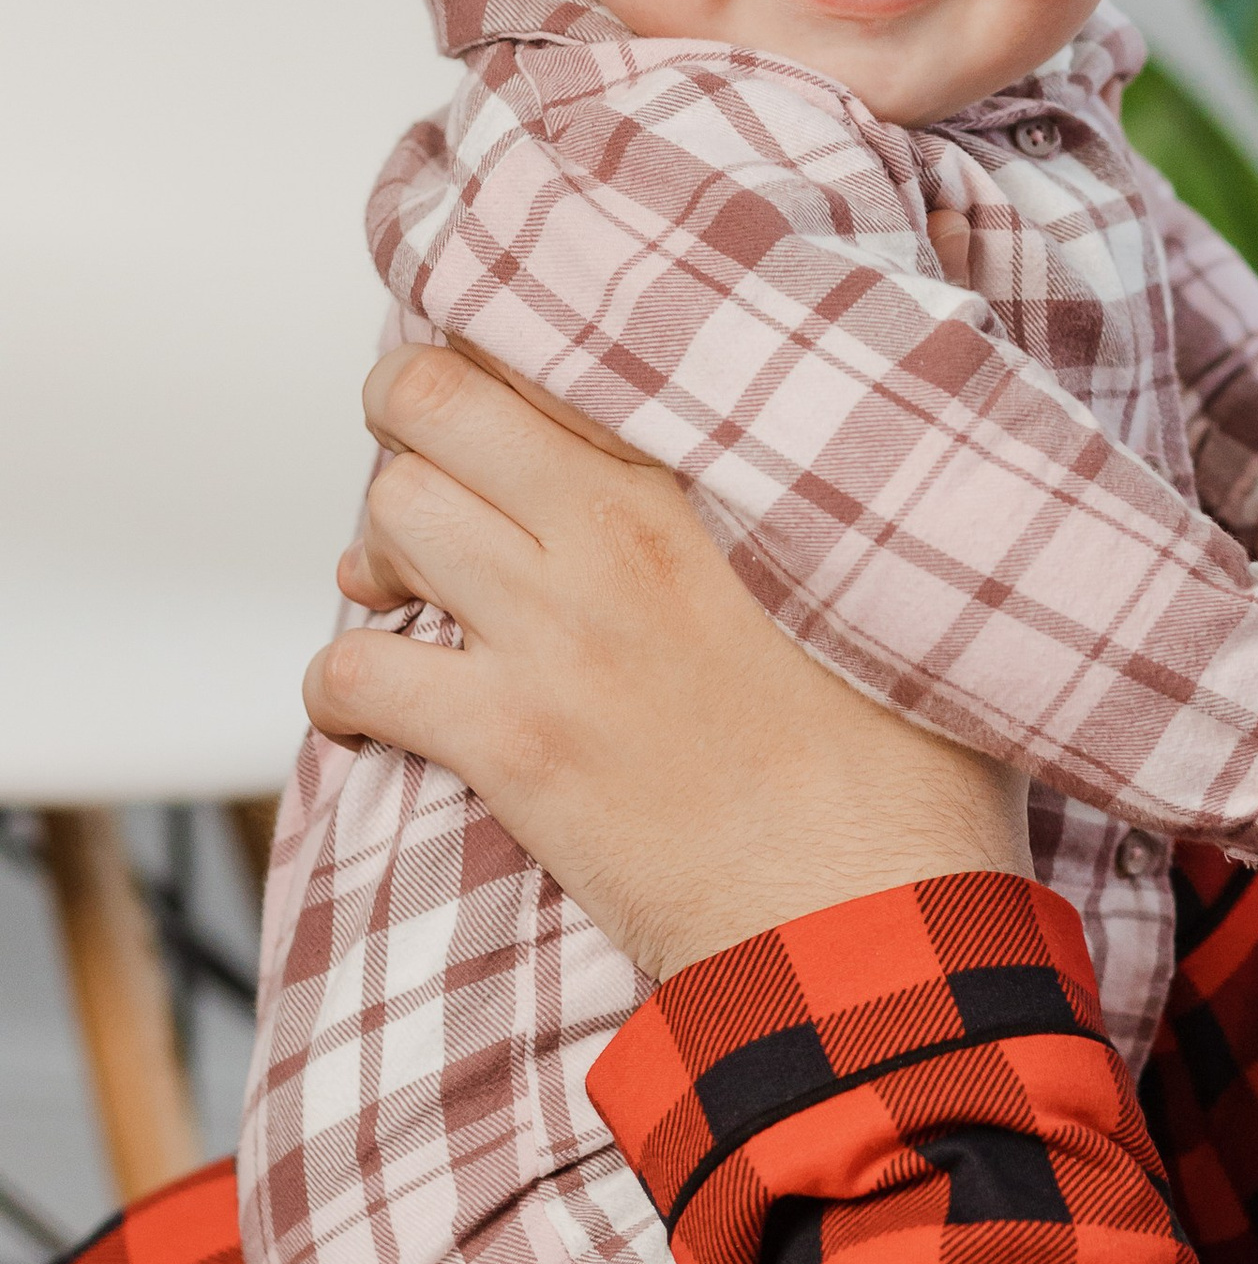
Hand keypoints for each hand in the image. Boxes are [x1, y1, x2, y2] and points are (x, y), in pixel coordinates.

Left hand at [310, 346, 1030, 982]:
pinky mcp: (510, 743)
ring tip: (409, 588)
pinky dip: (341, 685)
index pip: (554, 347)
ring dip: (381, 548)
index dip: (502, 356)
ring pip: (390, 517)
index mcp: (711, 476)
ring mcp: (555, 634)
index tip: (502, 393)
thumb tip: (878, 434)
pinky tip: (372, 704)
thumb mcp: (900, 584)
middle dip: (404, 420)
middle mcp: (618, 531)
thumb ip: (847, 495)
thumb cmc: (910, 769)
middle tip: (426, 464)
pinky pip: (355, 672)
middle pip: (433, 404)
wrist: (869, 916)